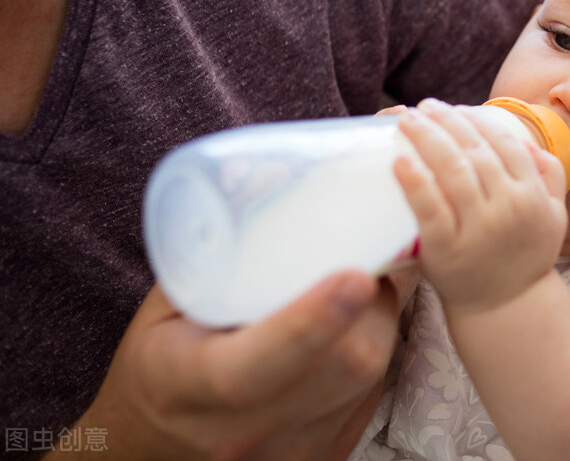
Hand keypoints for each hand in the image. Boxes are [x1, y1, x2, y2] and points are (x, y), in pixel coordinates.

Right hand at [61, 270, 413, 460]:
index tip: (357, 275)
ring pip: (368, 381)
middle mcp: (242, 430)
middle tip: (371, 257)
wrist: (150, 449)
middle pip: (340, 365)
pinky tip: (356, 328)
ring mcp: (289, 452)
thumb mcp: (164, 309)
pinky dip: (373, 353)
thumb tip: (269, 176)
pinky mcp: (323, 458)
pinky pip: (370, 398)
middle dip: (372, 303)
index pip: (255, 365)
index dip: (312, 320)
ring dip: (380, 324)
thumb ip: (211, 254)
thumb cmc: (158, 365)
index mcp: (188, 385)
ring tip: (363, 286)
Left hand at [393, 99, 567, 312]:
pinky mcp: (447, 250)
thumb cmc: (525, 255)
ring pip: (451, 172)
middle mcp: (508, 209)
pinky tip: (399, 161)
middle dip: (447, 120)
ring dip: (427, 138)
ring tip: (407, 119)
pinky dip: (413, 182)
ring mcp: (477, 230)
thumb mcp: (554, 215)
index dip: (478, 120)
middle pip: (475, 151)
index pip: (505, 143)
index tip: (456, 108)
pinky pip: (428, 209)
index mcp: (532, 196)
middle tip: (425, 106)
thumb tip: (527, 139)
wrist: (506, 307)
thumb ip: (550, 174)